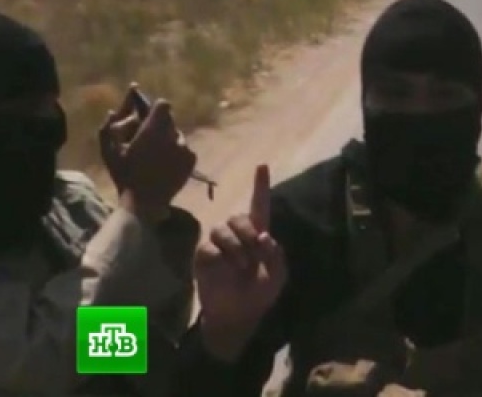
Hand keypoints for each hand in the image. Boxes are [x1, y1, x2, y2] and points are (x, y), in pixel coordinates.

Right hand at [99, 83, 196, 219]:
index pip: (163, 105)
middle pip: (170, 121)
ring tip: (157, 156)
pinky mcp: (192, 160)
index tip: (148, 118)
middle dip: (160, 126)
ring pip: (177, 135)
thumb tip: (112, 111)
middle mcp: (173, 135)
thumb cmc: (124, 175)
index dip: (155, 110)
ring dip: (169, 140)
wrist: (145, 202)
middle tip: (150, 140)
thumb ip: (109, 128)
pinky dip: (178, 153)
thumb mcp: (110, 152)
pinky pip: (185, 149)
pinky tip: (166, 164)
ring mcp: (185, 148)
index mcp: (154, 129)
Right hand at [194, 165, 287, 359]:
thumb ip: (275, 254)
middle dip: (248, 231)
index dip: (260, 186)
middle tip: (256, 251)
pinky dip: (223, 256)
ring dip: (236, 245)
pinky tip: (229, 269)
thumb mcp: (277, 275)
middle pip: (238, 216)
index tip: (262, 165)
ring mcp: (218, 245)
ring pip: (222, 228)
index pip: (259, 205)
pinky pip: (209, 246)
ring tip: (244, 265)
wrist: (239, 315)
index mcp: (257, 236)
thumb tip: (264, 235)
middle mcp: (236, 235)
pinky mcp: (203, 256)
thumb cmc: (259, 293)